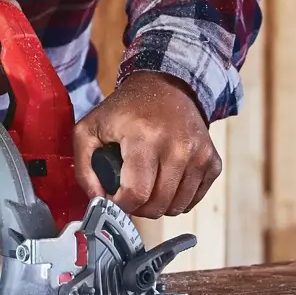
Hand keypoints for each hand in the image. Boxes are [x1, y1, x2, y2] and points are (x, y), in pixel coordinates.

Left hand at [73, 73, 220, 217]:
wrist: (166, 86)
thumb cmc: (125, 110)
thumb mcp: (89, 129)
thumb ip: (83, 168)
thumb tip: (98, 201)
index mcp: (144, 137)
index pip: (136, 193)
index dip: (121, 204)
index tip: (115, 197)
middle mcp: (177, 146)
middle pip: (157, 205)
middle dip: (138, 206)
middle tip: (130, 191)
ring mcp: (199, 154)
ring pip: (177, 207)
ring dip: (159, 204)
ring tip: (148, 185)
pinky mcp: (212, 160)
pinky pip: (193, 200)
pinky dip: (178, 198)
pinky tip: (166, 181)